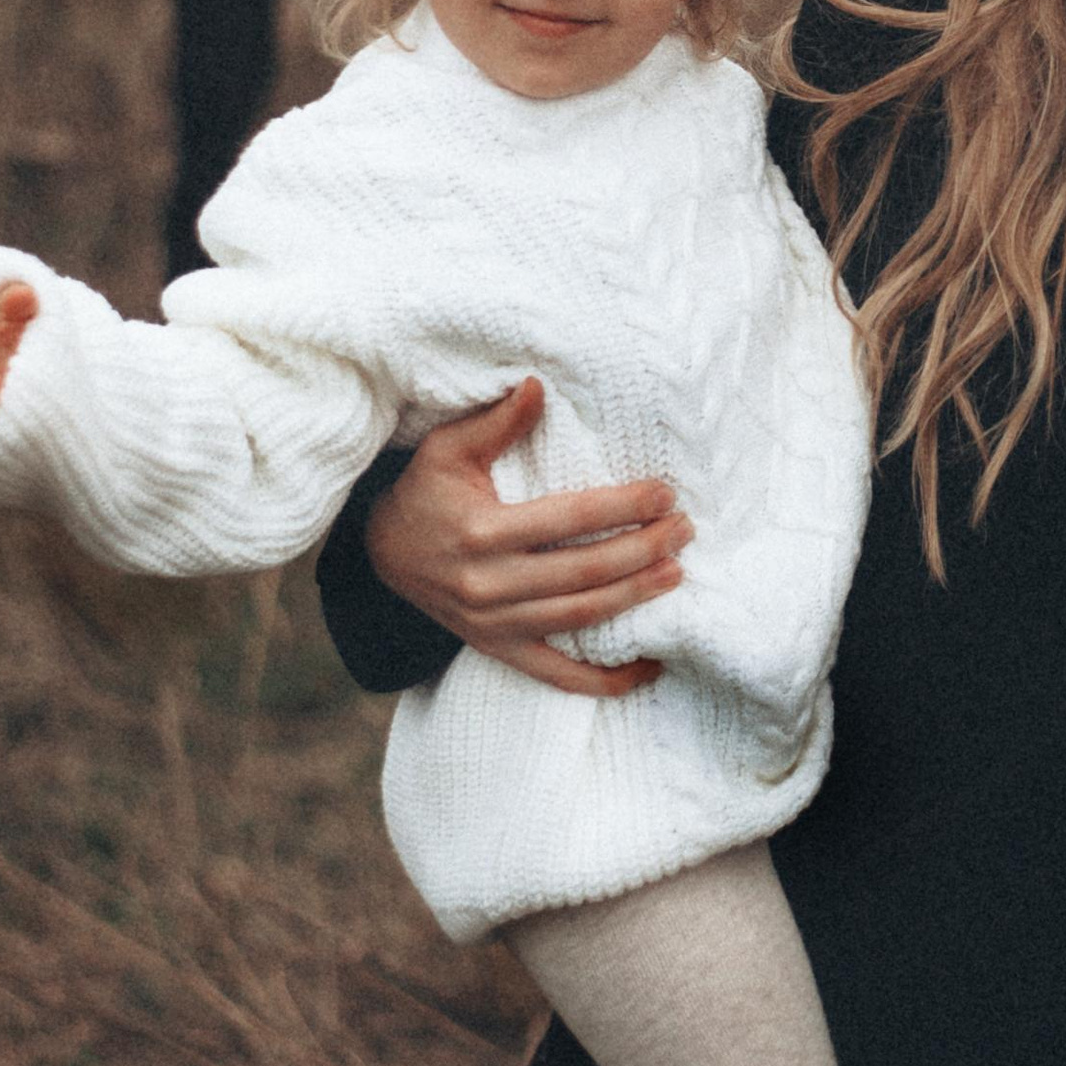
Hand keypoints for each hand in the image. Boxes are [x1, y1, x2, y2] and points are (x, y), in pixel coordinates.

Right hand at [370, 377, 690, 700]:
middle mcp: (488, 584)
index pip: (568, 519)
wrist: (382, 556)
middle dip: (642, 551)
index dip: (623, 507)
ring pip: (579, 617)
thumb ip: (496, 421)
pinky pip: (558, 674)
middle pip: (583, 572)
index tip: (665, 493)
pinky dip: (605, 680)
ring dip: (635, 598)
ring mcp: (494, 624)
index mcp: (481, 532)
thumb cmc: (424, 493)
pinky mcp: (499, 649)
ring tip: (676, 573)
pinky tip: (649, 667)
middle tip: (684, 531)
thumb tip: (538, 385)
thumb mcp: (447, 449)